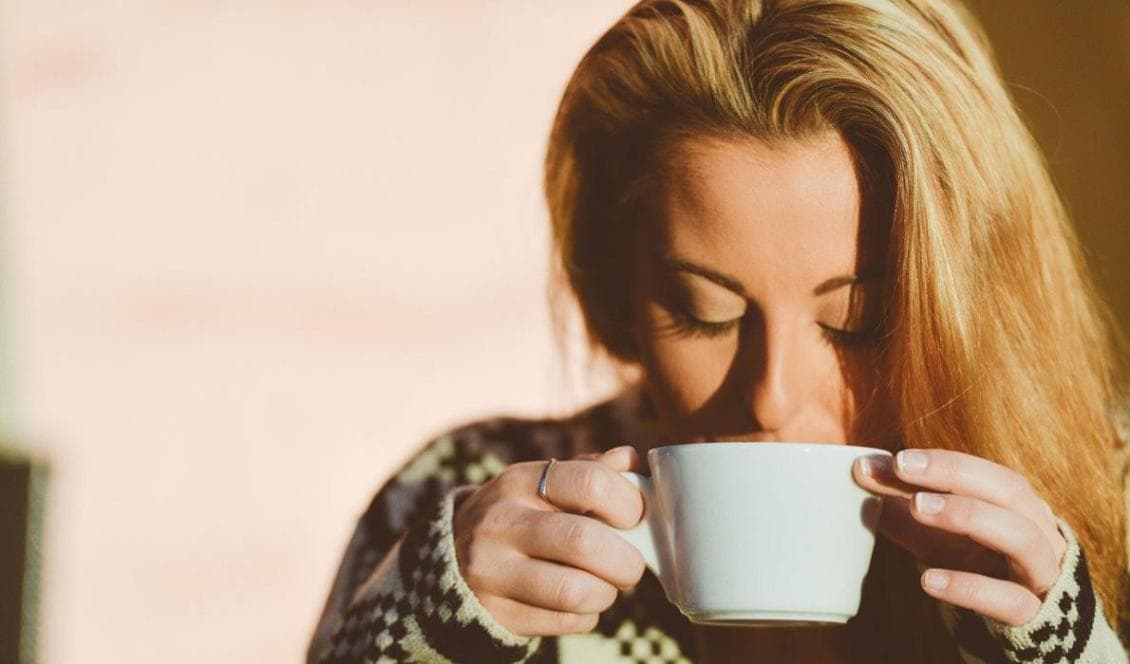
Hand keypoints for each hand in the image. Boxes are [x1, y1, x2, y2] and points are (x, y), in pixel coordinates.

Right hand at [452, 446, 646, 636]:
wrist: (452, 558)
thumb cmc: (520, 515)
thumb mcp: (543, 484)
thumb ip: (589, 471)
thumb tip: (632, 461)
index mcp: (520, 481)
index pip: (591, 482)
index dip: (629, 504)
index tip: (635, 518)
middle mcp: (501, 522)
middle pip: (584, 542)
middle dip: (625, 561)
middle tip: (630, 565)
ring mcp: (491, 571)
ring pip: (574, 592)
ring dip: (605, 593)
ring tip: (604, 586)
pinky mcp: (494, 612)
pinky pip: (563, 622)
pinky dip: (585, 616)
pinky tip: (578, 603)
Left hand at [852, 449, 1067, 626]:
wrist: (1019, 628)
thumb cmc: (974, 567)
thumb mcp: (935, 534)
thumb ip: (901, 502)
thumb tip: (861, 469)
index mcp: (1018, 507)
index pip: (985, 473)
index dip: (943, 462)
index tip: (897, 458)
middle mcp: (1039, 532)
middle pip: (1010, 491)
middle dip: (956, 474)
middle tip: (903, 467)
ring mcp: (1041, 574)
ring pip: (1021, 538)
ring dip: (969, 515)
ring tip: (917, 506)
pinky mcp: (1033, 616)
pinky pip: (1009, 600)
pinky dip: (969, 587)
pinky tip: (927, 579)